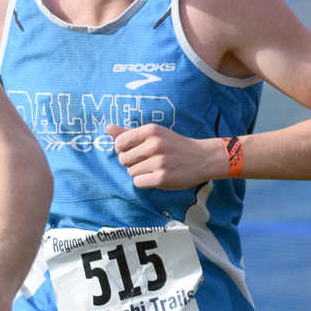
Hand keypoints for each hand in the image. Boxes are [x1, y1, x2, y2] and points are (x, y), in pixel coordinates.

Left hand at [107, 124, 221, 189]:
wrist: (203, 158)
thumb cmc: (174, 145)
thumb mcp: (154, 133)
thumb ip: (129, 132)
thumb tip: (107, 127)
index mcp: (151, 130)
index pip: (119, 142)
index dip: (122, 149)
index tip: (132, 151)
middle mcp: (154, 145)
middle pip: (123, 159)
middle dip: (131, 162)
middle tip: (146, 161)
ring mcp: (159, 162)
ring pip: (131, 172)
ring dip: (139, 172)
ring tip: (154, 168)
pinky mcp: (162, 178)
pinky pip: (138, 182)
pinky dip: (144, 182)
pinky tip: (156, 176)